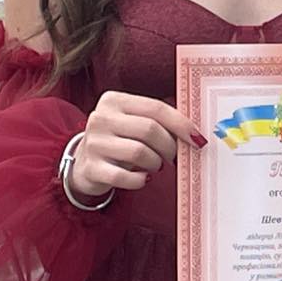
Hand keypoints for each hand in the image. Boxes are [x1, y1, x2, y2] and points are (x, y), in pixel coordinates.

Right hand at [69, 91, 203, 201]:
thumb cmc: (120, 140)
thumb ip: (158, 121)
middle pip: (150, 129)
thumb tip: (194, 133)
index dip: (181, 124)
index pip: (156, 108)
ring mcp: (93, 143)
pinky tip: (143, 178)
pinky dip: (140, 180)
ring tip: (155, 165)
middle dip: (169, 146)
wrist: (84, 164)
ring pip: (139, 152)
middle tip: (173, 156)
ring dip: (156, 163)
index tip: (197, 138)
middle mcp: (100, 118)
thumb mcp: (134, 123)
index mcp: (114, 100)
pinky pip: (125, 176)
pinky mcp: (90, 168)